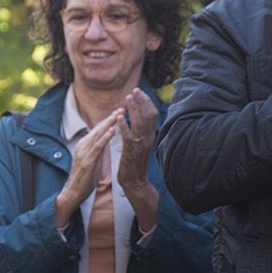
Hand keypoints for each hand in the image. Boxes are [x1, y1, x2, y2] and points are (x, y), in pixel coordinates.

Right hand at [54, 109, 120, 227]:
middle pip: (98, 128)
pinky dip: (105, 138)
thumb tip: (105, 142)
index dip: (108, 120)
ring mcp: (84, 152)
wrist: (73, 193)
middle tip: (121, 107)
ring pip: (97, 134)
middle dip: (110, 117)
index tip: (119, 111)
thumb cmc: (84, 179)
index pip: (98, 129)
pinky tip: (112, 131)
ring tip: (118, 114)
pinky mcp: (86, 161)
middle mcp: (83, 145)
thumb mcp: (93, 160)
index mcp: (85, 145)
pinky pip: (97, 147)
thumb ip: (98, 150)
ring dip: (109, 123)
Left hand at [116, 90, 159, 231]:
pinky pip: (128, 137)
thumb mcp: (141, 144)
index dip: (146, 102)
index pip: (151, 114)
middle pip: (148, 116)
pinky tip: (120, 117)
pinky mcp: (131, 153)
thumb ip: (142, 131)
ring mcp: (140, 146)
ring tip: (127, 98)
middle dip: (141, 101)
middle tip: (134, 90)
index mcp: (150, 136)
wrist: (135, 182)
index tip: (139, 91)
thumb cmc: (135, 163)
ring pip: (139, 124)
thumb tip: (140, 117)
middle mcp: (148, 139)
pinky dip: (124, 126)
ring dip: (133, 110)